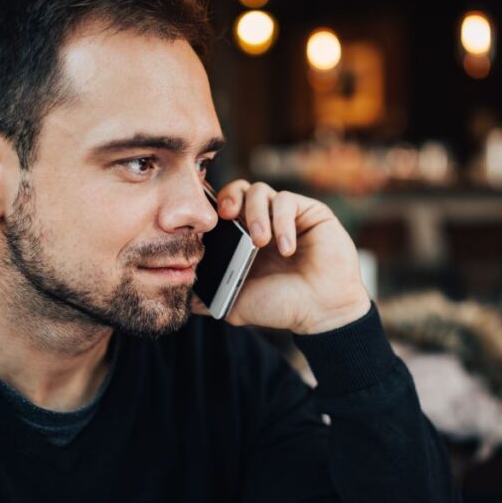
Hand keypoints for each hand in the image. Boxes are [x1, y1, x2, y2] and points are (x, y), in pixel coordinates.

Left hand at [191, 180, 370, 334]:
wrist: (321, 313)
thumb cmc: (282, 306)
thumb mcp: (236, 303)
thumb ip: (210, 296)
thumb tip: (180, 294)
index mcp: (244, 238)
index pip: (222, 208)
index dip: (212, 208)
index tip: (206, 223)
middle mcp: (264, 221)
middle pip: (239, 189)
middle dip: (229, 197)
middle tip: (228, 215)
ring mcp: (286, 215)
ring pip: (261, 191)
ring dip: (257, 214)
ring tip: (260, 242)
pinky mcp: (309, 212)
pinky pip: (287, 201)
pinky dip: (282, 223)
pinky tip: (287, 249)